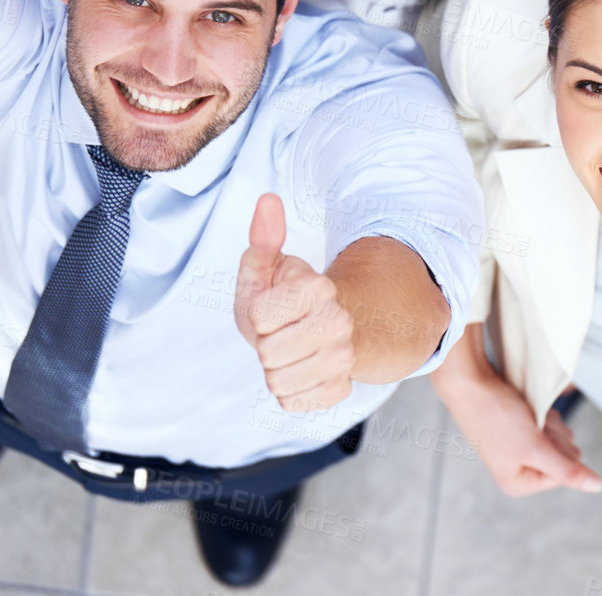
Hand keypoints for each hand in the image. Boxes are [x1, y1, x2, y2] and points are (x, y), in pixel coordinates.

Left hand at [233, 193, 354, 412]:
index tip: (274, 306)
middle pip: (268, 353)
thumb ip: (264, 238)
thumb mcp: (270, 269)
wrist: (332, 331)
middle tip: (282, 333)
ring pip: (278, 383)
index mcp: (320, 289)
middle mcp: (339, 323)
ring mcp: (343, 359)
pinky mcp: (339, 389)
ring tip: (290, 353)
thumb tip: (267, 199)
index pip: (260, 316)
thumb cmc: (289, 300)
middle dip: (266, 345)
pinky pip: (293, 402)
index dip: (258, 313)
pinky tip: (303, 372)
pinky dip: (291, 391)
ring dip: (276, 371)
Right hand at [451, 378, 601, 497]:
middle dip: (553, 435)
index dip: (556, 449)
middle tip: (527, 423)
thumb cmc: (498, 417)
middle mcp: (522, 469)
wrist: (471, 382)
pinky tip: (525, 407)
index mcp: (519, 484)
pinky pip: (550, 423)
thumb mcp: (535, 447)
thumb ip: (567, 470)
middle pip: (565, 454)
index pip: (565, 472)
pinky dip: (543, 413)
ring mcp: (523, 448)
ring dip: (548, 422)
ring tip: (523, 415)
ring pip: (560, 436)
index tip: (535, 436)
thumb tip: (597, 487)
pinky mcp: (524, 429)